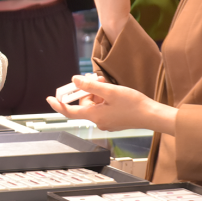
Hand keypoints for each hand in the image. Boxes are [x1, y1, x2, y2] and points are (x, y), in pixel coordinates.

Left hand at [45, 74, 176, 134]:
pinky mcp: (114, 119)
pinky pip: (103, 107)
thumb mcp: (110, 91)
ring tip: (106, 82)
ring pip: (94, 104)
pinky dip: (104, 97)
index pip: (70, 112)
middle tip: (95, 79)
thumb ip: (90, 86)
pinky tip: (112, 90)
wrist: (152, 115)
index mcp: (95, 116)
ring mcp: (107, 121)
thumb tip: (74, 80)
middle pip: (84, 104)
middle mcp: (99, 121)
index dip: (58, 105)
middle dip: (87, 90)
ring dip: (97, 92)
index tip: (49, 98)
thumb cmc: (133, 104)